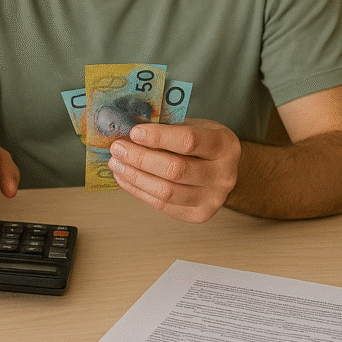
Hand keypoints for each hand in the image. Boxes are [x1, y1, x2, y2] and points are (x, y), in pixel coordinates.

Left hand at [108, 118, 239, 222]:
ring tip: (116, 164)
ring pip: (166, 191)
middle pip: (175, 170)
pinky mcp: (198, 215)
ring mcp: (213, 199)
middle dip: (140, 159)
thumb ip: (167, 128)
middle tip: (117, 148)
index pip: (188, 141)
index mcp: (225, 146)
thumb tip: (128, 131)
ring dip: (135, 177)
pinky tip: (124, 178)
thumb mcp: (193, 126)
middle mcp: (224, 175)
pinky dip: (138, 191)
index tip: (134, 132)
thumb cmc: (203, 143)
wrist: (223, 170)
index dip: (158, 137)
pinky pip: (162, 205)